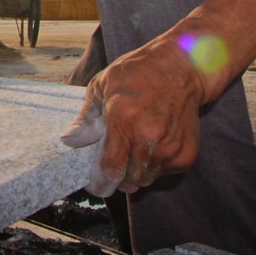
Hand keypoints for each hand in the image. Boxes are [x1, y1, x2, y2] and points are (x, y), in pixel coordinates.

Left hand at [60, 39, 206, 196]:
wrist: (182, 69)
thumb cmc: (138, 74)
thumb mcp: (103, 85)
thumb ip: (86, 118)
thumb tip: (70, 141)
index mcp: (124, 120)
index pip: (110, 168)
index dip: (99, 182)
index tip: (94, 184)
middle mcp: (148, 138)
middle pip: (128, 181)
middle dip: (118, 177)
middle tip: (115, 162)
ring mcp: (170, 148)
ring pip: (145, 180)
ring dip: (137, 172)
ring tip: (135, 147)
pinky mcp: (185, 155)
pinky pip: (163, 174)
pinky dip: (156, 166)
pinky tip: (154, 144)